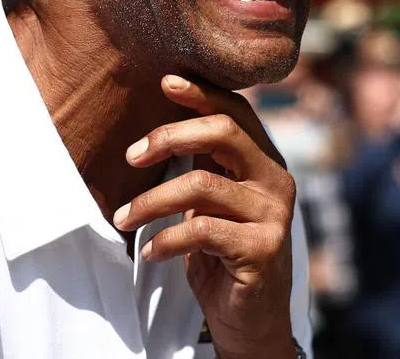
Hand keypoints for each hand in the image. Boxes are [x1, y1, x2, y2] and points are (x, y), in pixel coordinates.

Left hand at [112, 75, 296, 358]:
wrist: (250, 318)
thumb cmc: (221, 252)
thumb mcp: (210, 201)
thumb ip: (201, 163)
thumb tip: (157, 127)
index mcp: (263, 162)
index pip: (236, 112)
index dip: (201, 93)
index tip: (164, 81)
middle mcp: (276, 181)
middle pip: (224, 133)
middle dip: (170, 136)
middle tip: (132, 156)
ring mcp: (273, 215)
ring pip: (202, 185)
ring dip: (152, 201)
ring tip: (124, 217)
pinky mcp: (262, 250)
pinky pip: (202, 230)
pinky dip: (166, 238)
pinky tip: (150, 249)